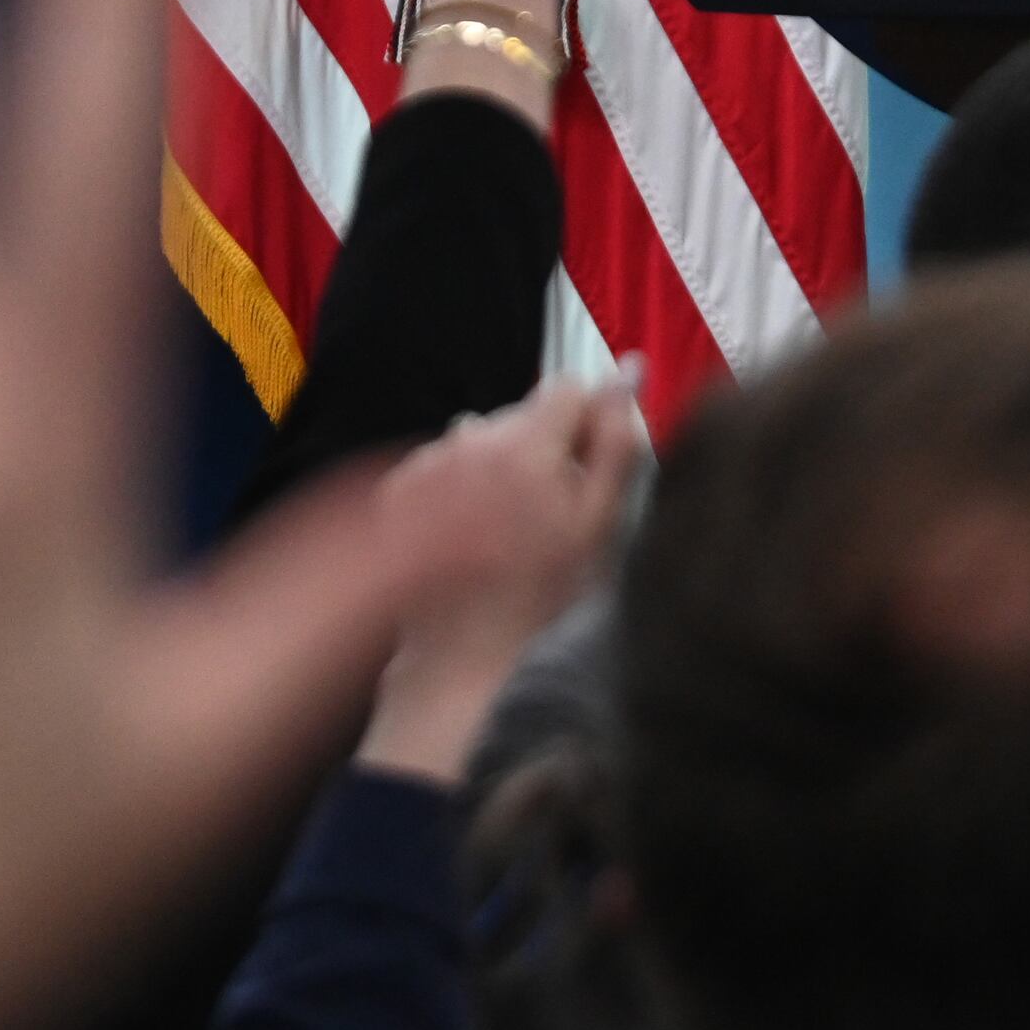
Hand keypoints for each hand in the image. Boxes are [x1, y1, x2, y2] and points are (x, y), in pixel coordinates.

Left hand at [361, 381, 646, 782]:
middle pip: (522, 413)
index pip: (565, 388)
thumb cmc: (539, 600)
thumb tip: (630, 371)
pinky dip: (460, 484)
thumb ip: (617, 441)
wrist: (460, 658)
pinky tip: (470, 533)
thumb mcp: (599, 524)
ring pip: (482, 435)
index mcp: (523, 446)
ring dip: (500, 464)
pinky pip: (444, 462)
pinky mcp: (399, 488)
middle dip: (542, 447)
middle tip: (549, 510)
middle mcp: (467, 442)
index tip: (585, 466)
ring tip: (507, 525)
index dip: (584, 423)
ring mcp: (427, 464)